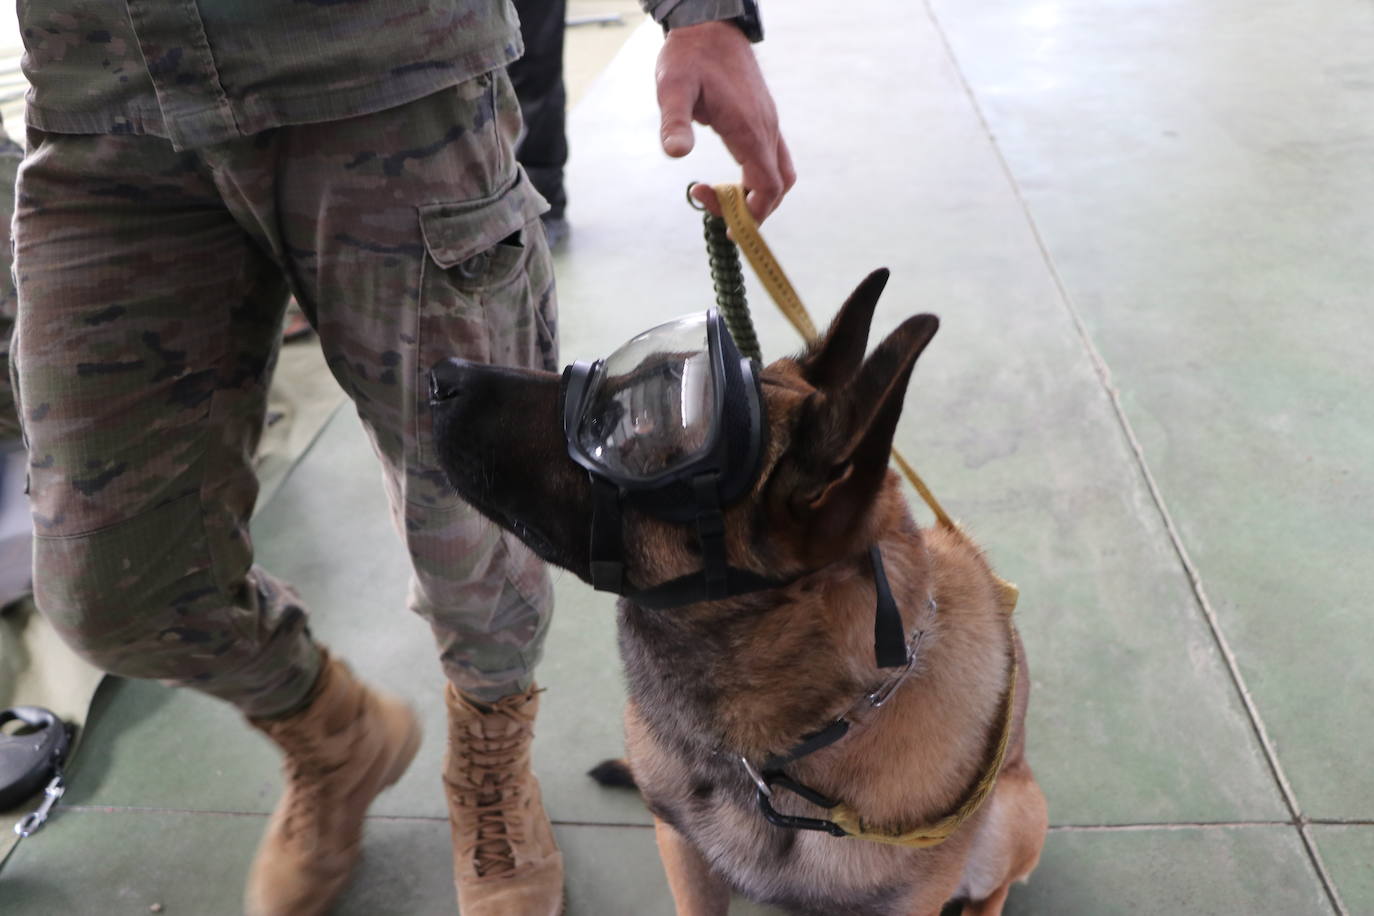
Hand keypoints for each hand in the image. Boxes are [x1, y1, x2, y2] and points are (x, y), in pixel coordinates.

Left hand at [655, 20, 795, 221]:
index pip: (767, 188)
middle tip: (711, 206)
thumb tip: (677, 153)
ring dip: (757, 196)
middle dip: (751, 211)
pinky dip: (758, 179)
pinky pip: (773, 160)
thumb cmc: (689, 57)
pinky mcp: (765, 121)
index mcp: (749, 130)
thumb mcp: (672, 87)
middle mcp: (766, 130)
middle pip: (776, 188)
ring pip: (779, 175)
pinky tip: (730, 176)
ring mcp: (769, 125)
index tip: (727, 227)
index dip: (752, 215)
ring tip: (721, 196)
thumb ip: (675, 121)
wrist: (710, 27)